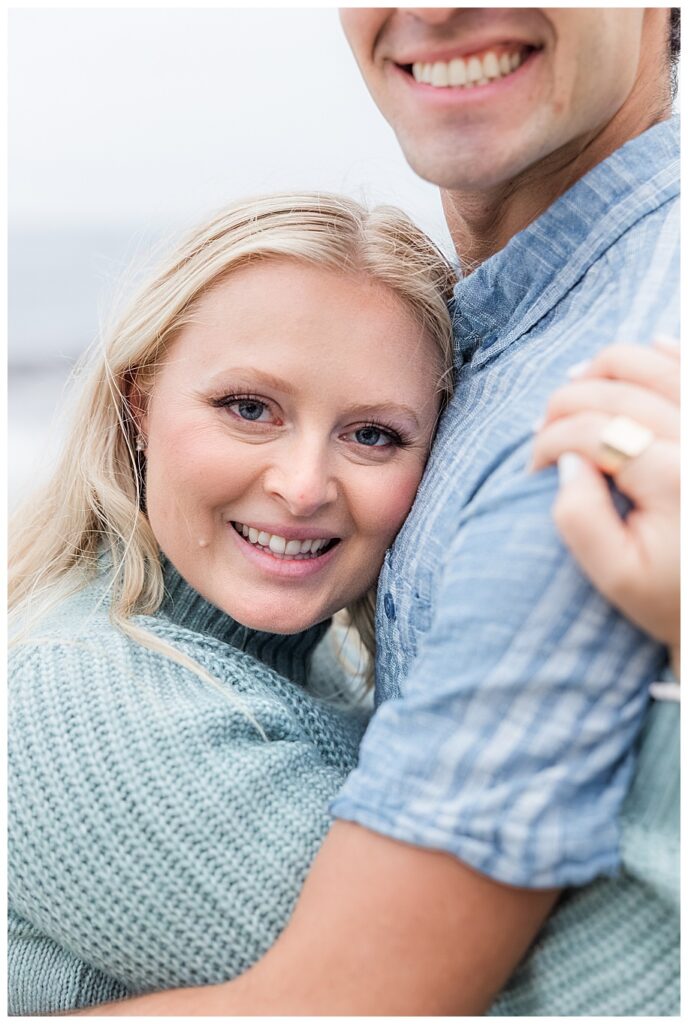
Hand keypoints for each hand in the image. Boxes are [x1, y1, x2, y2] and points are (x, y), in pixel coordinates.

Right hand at [531, 338, 678, 674]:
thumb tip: (567, 462)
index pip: (590, 430)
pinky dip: (669, 351)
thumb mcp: (616, 576)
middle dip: (565, 403)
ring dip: (607, 366)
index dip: (549, 440)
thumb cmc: (670, 594)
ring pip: (654, 364)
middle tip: (544, 432)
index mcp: (671, 478)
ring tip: (577, 386)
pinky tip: (649, 348)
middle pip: (616, 390)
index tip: (533, 466)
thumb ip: (580, 520)